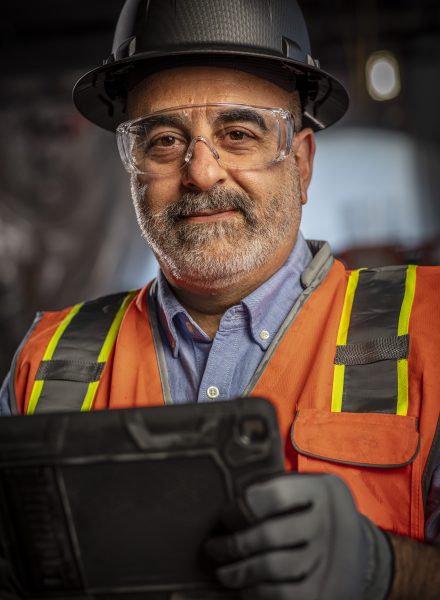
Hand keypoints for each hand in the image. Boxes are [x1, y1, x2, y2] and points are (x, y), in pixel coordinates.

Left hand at [206, 473, 392, 599]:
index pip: (275, 495)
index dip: (242, 507)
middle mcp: (329, 523)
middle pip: (269, 536)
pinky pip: (282, 596)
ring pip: (272, 569)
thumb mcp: (308, 491)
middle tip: (213, 548)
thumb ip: (276, 491)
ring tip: (223, 573)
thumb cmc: (315, 514)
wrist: (359, 551)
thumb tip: (227, 509)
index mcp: (323, 490)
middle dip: (232, 545)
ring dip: (238, 574)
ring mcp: (330, 561)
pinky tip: (244, 590)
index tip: (226, 515)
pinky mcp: (327, 593)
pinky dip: (255, 594)